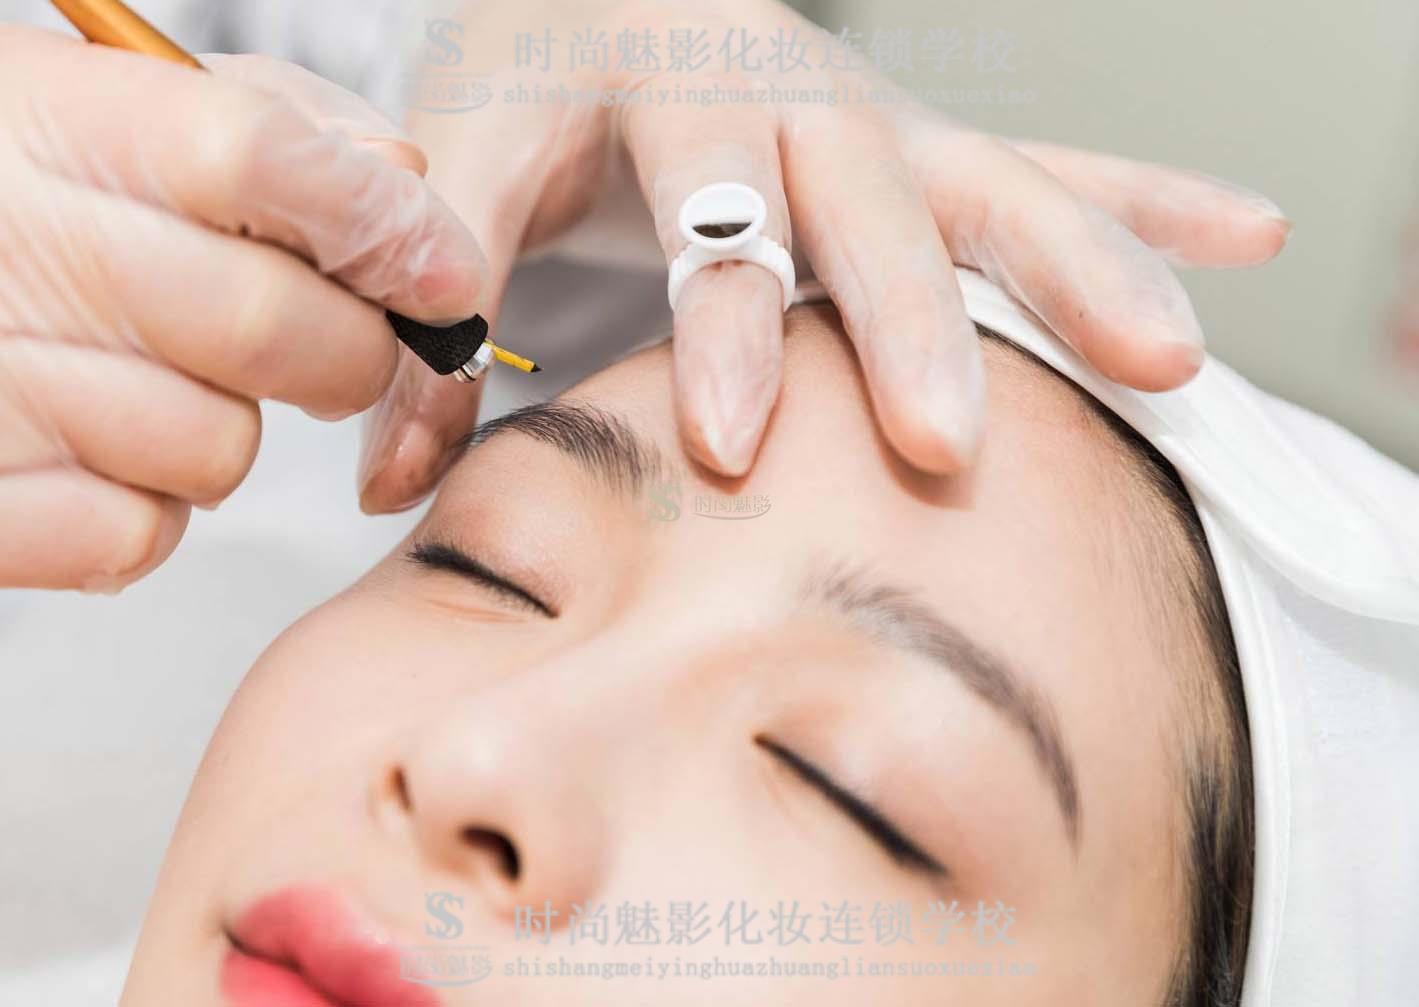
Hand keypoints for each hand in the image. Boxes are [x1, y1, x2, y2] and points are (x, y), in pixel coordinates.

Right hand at [0, 25, 485, 589]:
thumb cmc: (8, 206)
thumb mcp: (108, 112)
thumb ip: (271, 120)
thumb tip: (399, 172)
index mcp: (48, 122)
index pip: (261, 160)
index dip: (384, 230)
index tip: (443, 279)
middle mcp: (14, 249)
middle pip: (269, 326)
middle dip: (345, 356)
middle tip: (327, 350)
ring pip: (219, 448)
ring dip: (226, 432)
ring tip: (154, 384)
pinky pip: (140, 533)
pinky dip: (145, 510)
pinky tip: (94, 450)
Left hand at [356, 0, 1288, 510]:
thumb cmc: (526, 77)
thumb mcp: (465, 155)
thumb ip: (434, 300)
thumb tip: (388, 472)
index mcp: (661, 85)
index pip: (700, 211)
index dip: (719, 321)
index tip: (734, 439)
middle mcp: (784, 94)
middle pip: (863, 203)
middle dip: (910, 321)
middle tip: (947, 440)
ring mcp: (869, 117)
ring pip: (987, 184)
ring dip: (1078, 267)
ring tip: (1168, 355)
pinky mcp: (915, 140)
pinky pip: (1043, 167)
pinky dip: (1142, 204)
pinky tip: (1245, 237)